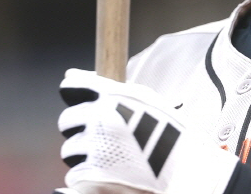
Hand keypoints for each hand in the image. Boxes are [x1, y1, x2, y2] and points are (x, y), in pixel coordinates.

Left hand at [58, 69, 237, 193]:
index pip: (76, 87)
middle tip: (100, 134)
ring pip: (70, 149)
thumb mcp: (144, 99)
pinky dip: (87, 176)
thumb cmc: (165, 130)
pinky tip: (109, 170)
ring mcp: (96, 146)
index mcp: (115, 95)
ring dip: (84, 153)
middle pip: (68, 120)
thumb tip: (69, 75)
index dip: (72, 92)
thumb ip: (107, 87)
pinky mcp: (91, 175)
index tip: (72, 94)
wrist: (182, 166)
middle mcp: (102, 118)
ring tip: (110, 155)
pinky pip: (75, 174)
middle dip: (79, 128)